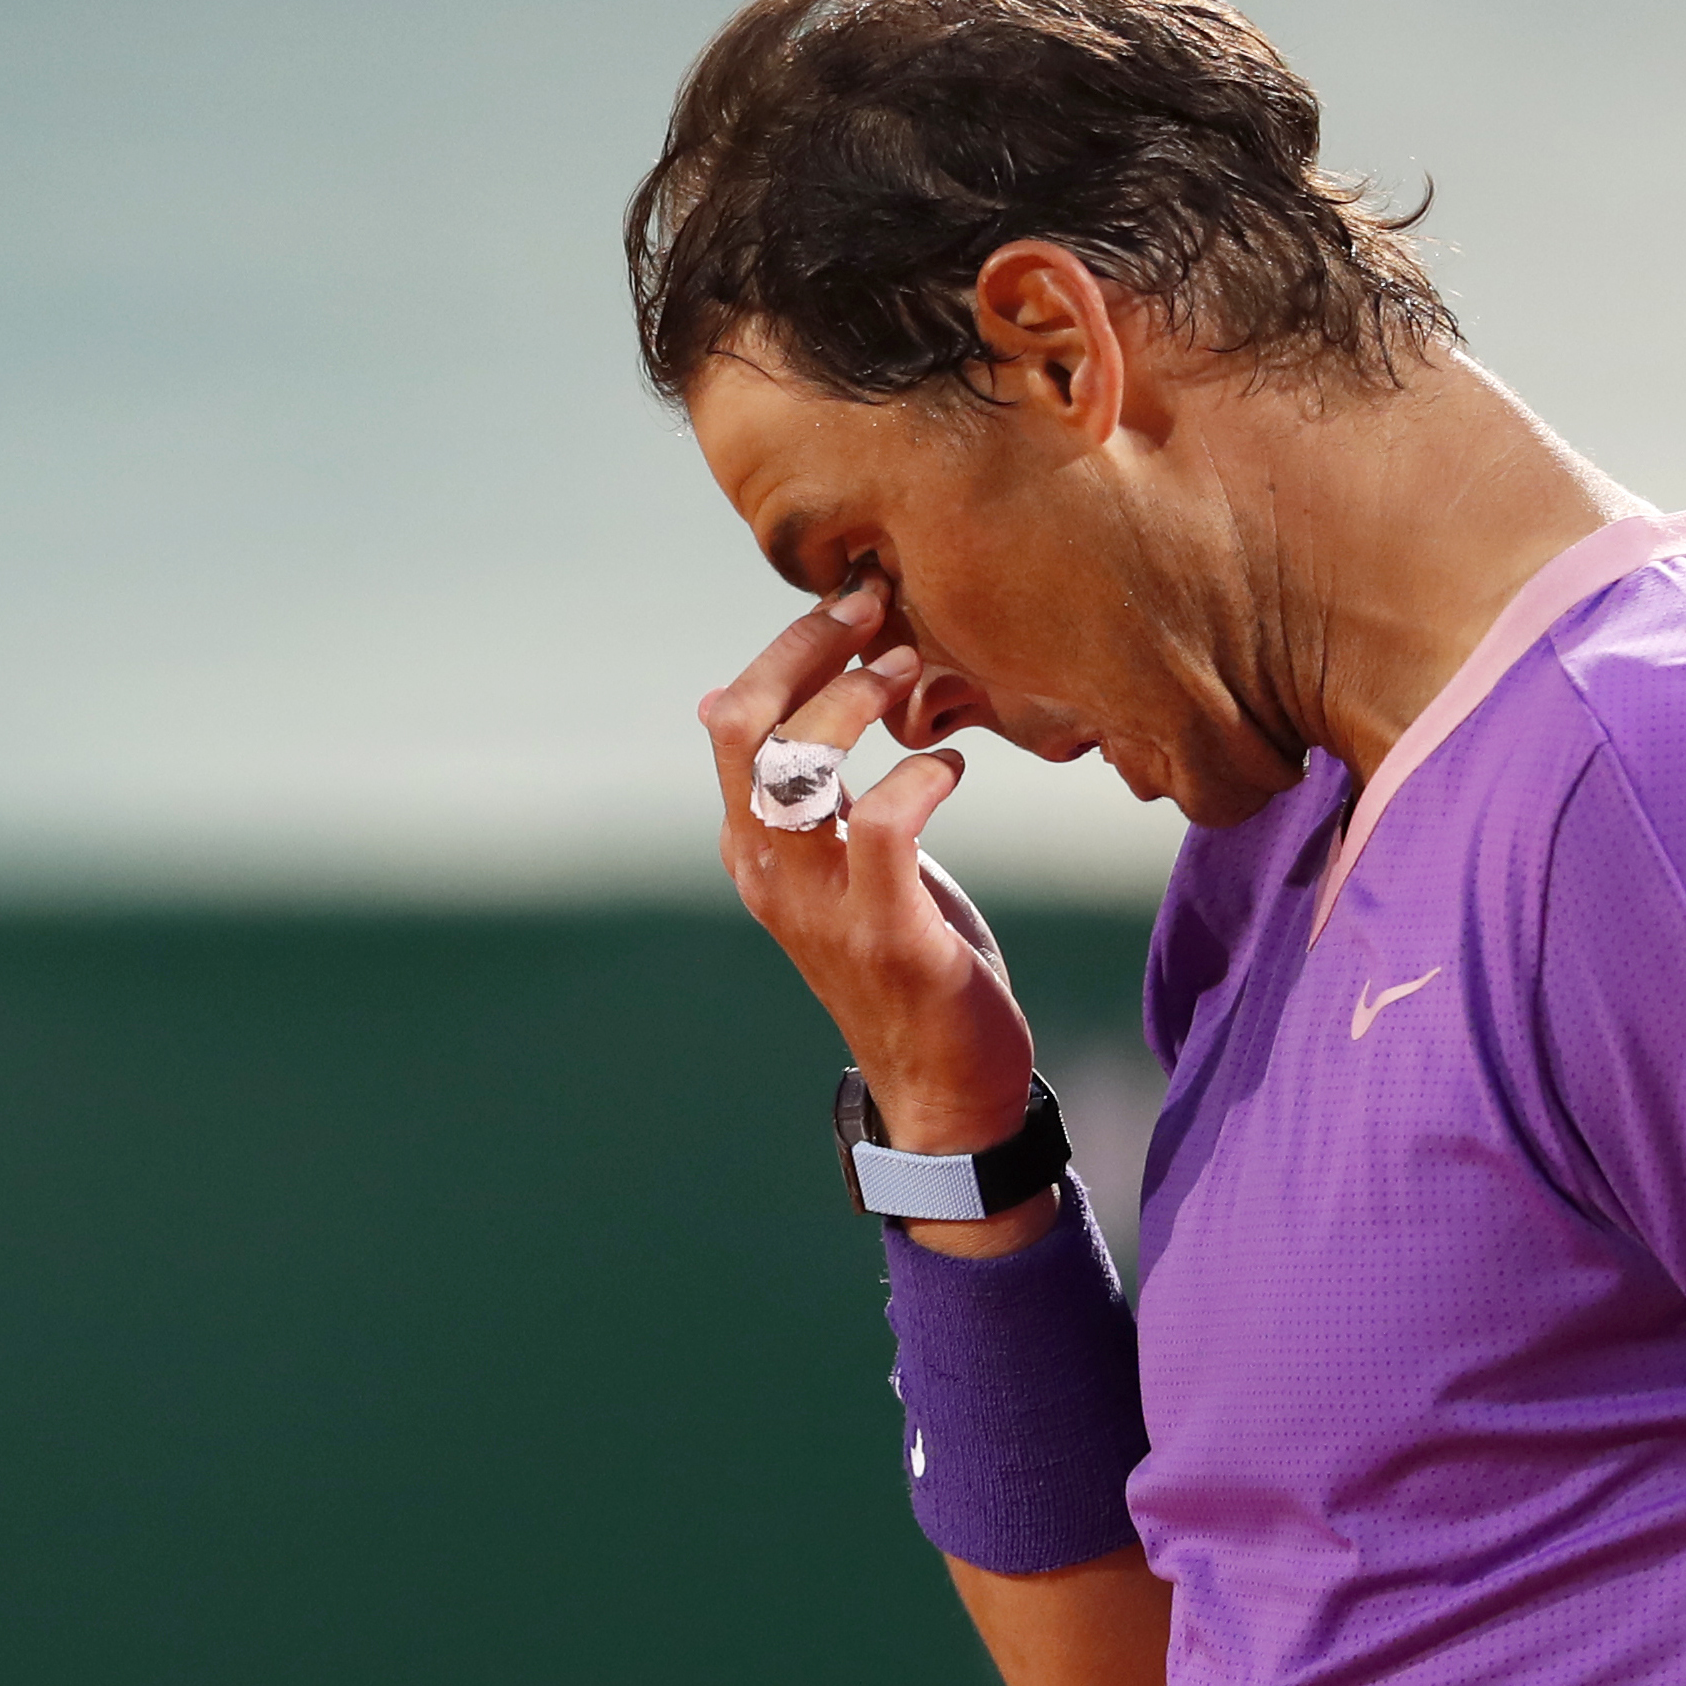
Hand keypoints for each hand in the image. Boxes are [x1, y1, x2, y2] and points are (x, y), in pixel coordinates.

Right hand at [694, 578, 1043, 1247]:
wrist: (942, 1087)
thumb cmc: (902, 958)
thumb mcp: (837, 866)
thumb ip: (806, 793)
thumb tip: (736, 697)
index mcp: (750, 846)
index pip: (730, 715)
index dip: (788, 645)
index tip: (855, 598)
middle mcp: (767, 872)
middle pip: (745, 724)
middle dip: (812, 649)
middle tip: (883, 612)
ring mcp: (819, 906)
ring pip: (804, 764)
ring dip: (864, 700)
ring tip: (920, 674)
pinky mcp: (886, 934)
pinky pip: (884, 823)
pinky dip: (922, 775)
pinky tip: (955, 765)